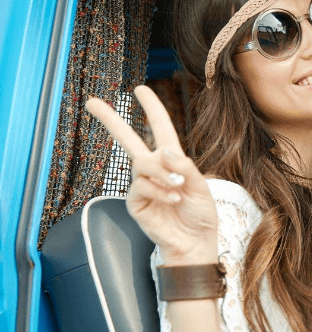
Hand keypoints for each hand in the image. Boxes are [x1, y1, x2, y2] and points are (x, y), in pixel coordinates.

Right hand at [86, 85, 217, 263]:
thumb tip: (163, 150)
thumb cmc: (200, 214)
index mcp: (172, 161)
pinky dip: (159, 191)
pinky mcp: (135, 201)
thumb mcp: (201, 187)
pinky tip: (172, 200)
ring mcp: (142, 185)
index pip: (161, 129)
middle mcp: (153, 169)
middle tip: (91, 102)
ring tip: (178, 189)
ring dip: (163, 175)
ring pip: (142, 164)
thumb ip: (184, 166)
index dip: (152, 109)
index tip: (140, 89)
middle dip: (111, 120)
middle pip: (128, 140)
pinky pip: (141, 186)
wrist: (195, 242)